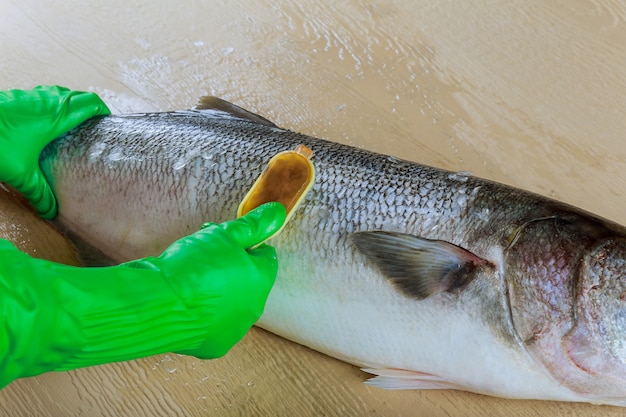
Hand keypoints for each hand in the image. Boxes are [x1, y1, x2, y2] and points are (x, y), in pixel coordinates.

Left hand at [0, 85, 109, 217]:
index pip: (90, 104)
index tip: (108, 121)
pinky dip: (50, 104)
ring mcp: (30, 96)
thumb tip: (52, 210)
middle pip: (77, 96)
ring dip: (69, 103)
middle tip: (93, 123)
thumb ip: (39, 193)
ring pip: (59, 93)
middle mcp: (46, 102)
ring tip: (71, 122)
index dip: (102, 110)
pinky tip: (43, 122)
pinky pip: (42, 95)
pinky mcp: (16, 97)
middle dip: (88, 107)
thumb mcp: (20, 174)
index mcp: (57, 117)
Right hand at [150, 201, 287, 358]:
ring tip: (190, 278)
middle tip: (202, 252)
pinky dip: (202, 313)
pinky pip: (212, 323)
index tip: (222, 239)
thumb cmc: (193, 267)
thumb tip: (278, 213)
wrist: (158, 304)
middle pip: (247, 280)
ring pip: (230, 302)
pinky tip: (186, 302)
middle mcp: (253, 308)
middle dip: (229, 265)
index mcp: (261, 281)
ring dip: (216, 290)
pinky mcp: (214, 346)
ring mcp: (234, 330)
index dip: (243, 244)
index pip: (264, 257)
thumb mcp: (224, 235)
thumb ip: (253, 226)